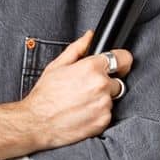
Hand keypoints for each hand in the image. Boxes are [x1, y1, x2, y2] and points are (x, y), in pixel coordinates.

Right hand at [21, 28, 134, 148]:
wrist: (36, 123)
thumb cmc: (45, 95)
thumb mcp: (57, 65)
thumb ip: (78, 48)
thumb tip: (90, 36)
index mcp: (92, 68)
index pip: (124, 58)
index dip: (121, 60)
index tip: (118, 65)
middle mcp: (101, 86)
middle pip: (118, 81)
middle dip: (106, 83)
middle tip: (86, 88)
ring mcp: (104, 105)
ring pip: (112, 98)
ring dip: (101, 99)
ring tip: (81, 102)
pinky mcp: (103, 121)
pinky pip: (107, 114)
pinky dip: (98, 114)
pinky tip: (82, 113)